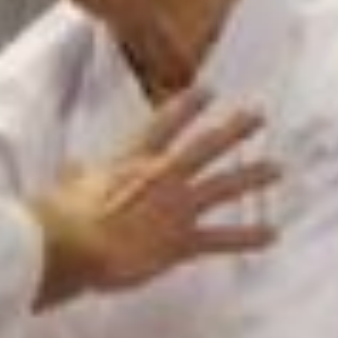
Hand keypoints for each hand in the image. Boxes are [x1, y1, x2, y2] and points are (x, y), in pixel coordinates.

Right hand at [34, 90, 276, 298]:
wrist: (73, 247)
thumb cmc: (61, 217)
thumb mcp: (66, 186)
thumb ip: (77, 175)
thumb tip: (73, 167)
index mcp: (130, 161)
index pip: (163, 125)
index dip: (187, 106)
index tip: (207, 90)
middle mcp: (161, 177)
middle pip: (206, 146)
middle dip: (234, 129)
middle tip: (258, 115)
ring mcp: (175, 208)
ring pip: (223, 186)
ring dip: (252, 176)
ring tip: (277, 169)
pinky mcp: (181, 241)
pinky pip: (221, 239)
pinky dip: (248, 238)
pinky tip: (271, 234)